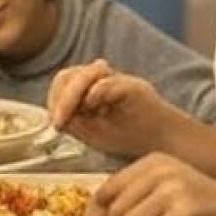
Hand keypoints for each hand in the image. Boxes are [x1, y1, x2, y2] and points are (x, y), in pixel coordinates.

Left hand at [47, 58, 182, 158]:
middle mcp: (101, 80)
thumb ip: (73, 122)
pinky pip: (110, 82)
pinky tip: (100, 110)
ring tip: (82, 117)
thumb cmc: (127, 136)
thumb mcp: (91, 133)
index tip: (56, 124)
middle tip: (61, 121)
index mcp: (88, 88)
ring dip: (78, 95)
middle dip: (62, 98)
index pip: (62, 83)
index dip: (54, 101)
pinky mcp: (134, 86)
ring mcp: (118, 80)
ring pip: (88, 74)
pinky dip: (99, 94)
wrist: (161, 142)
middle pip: (70, 75)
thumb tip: (55, 116)